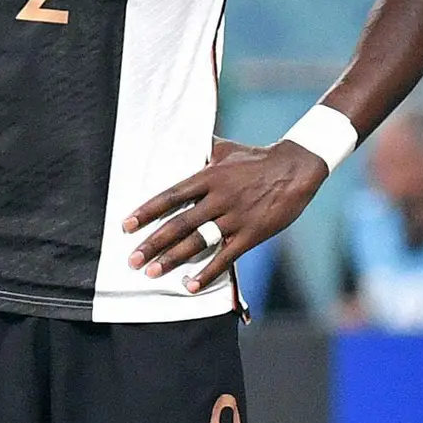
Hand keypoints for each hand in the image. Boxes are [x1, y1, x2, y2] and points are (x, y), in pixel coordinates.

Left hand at [126, 138, 324, 289]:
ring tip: (152, 273)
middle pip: (179, 223)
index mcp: (208, 176)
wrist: (296, 168)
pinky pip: (226, 256)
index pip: (171, 195)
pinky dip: (207, 272)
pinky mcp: (251, 233)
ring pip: (198, 241)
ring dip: (173, 259)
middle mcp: (218, 197)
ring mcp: (235, 216)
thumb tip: (176, 137)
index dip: (147, 211)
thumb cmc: (256, 157)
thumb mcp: (224, 149)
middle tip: (132, 260)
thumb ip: (200, 150)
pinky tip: (190, 286)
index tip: (126, 226)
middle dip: (153, 243)